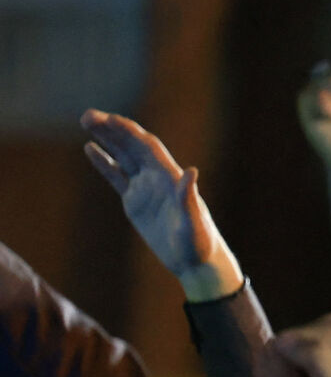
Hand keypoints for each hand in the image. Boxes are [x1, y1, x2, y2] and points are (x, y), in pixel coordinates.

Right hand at [81, 109, 241, 298]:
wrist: (195, 260)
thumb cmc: (199, 242)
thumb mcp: (193, 220)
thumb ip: (189, 197)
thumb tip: (191, 171)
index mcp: (170, 177)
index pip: (146, 147)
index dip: (129, 132)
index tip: (109, 119)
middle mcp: (157, 177)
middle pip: (132, 146)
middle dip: (112, 130)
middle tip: (87, 115)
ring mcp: (145, 188)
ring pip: (123, 157)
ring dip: (106, 139)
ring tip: (86, 122)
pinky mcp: (135, 201)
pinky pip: (117, 177)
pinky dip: (104, 162)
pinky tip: (90, 148)